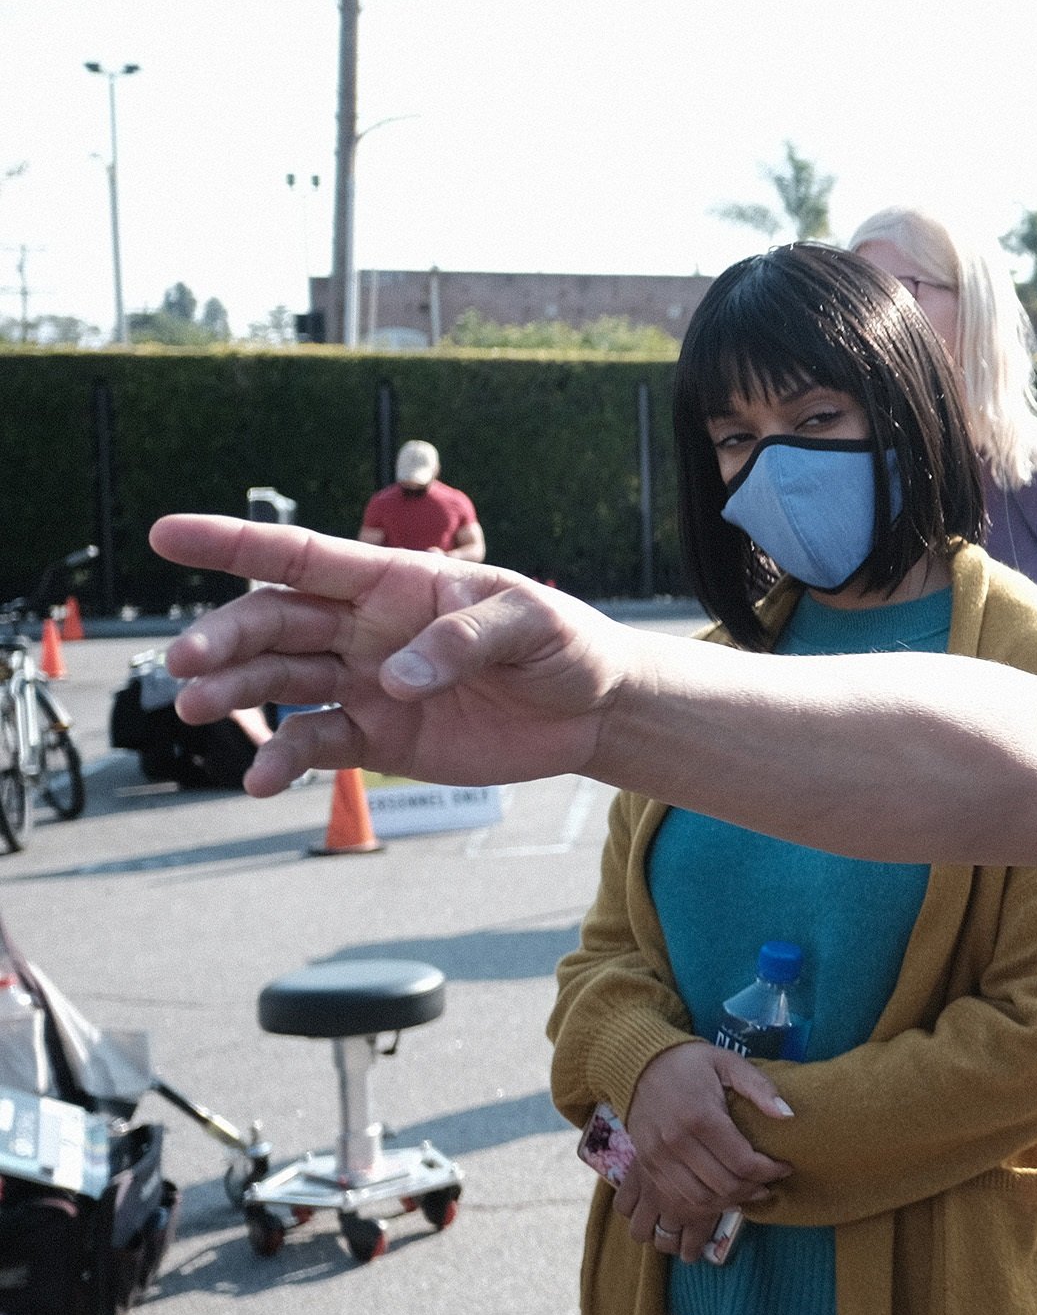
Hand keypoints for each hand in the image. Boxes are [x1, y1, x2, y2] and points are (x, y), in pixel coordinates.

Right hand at [151, 515, 638, 796]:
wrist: (591, 709)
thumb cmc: (564, 644)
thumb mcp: (533, 622)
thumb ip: (466, 640)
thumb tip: (398, 679)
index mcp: (395, 582)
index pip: (302, 556)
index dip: (233, 543)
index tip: (167, 535)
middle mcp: (366, 629)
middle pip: (275, 624)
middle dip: (226, 638)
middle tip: (188, 662)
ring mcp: (365, 683)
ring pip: (281, 682)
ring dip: (236, 693)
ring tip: (200, 708)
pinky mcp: (378, 738)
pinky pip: (316, 744)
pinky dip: (284, 759)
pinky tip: (262, 779)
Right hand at [615, 1042, 793, 1263]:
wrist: (641, 1064)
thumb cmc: (691, 1063)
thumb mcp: (729, 1063)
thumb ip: (760, 1087)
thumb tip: (788, 1115)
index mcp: (701, 1117)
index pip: (743, 1162)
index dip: (770, 1171)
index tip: (785, 1167)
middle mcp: (677, 1142)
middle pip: (724, 1185)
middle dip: (754, 1188)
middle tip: (770, 1181)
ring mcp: (658, 1157)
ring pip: (701, 1198)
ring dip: (730, 1200)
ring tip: (750, 1190)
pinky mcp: (646, 1165)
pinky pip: (678, 1197)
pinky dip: (704, 1203)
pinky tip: (721, 1193)